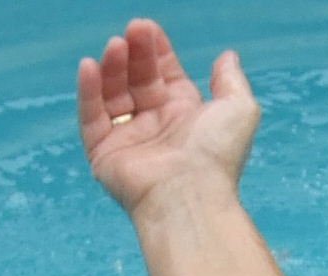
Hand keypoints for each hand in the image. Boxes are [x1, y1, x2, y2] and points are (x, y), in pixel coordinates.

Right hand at [76, 18, 259, 217]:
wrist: (189, 196)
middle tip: (132, 30)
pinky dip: (88, 92)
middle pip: (137, 80)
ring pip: (112, 95)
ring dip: (112, 67)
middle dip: (134, 54)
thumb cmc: (217, 156)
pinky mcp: (104, 155)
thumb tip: (227, 57)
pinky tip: (89, 66)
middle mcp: (155, 126)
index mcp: (183, 115)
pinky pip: (90, 118)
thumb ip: (232, 80)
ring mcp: (128, 141)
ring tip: (116, 45)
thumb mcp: (239, 108)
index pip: (163, 74)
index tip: (148, 27)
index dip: (156, 50)